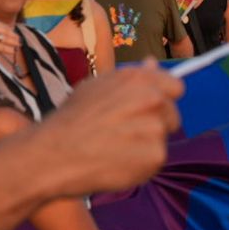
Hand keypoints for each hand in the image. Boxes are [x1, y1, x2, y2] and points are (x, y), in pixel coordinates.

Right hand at [0, 19, 20, 57]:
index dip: (7, 29)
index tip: (11, 32)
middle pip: (4, 30)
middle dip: (12, 35)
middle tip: (18, 39)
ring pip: (5, 38)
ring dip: (13, 42)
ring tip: (18, 45)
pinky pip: (2, 47)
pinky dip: (9, 49)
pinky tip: (13, 52)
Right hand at [38, 61, 183, 196]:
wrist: (54, 154)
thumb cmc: (72, 120)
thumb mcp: (97, 86)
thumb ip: (130, 77)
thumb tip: (152, 63)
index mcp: (139, 79)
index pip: (175, 87)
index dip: (163, 99)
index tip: (148, 111)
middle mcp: (151, 99)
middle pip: (171, 115)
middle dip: (154, 125)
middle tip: (123, 135)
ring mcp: (155, 127)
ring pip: (162, 139)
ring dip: (146, 146)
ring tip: (116, 149)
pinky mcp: (155, 155)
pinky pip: (156, 161)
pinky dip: (141, 166)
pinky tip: (117, 164)